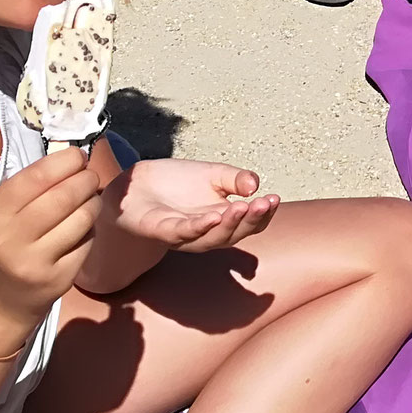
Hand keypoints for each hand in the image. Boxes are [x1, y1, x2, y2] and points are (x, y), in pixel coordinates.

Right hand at [0, 147, 101, 338]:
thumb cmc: (5, 245)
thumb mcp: (3, 214)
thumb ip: (31, 186)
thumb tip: (72, 157)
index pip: (37, 176)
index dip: (66, 161)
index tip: (79, 157)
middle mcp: (8, 237)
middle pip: (64, 196)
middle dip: (86, 180)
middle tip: (91, 178)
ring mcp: (34, 261)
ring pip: (82, 218)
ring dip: (93, 203)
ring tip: (90, 201)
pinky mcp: (57, 279)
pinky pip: (87, 242)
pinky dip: (91, 230)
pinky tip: (83, 228)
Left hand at [111, 158, 282, 252]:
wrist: (137, 186)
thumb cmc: (177, 184)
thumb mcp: (213, 174)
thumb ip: (235, 179)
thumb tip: (255, 184)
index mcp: (223, 219)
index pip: (250, 222)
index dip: (264, 213)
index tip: (274, 198)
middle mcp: (208, 232)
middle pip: (236, 233)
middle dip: (252, 219)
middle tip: (264, 203)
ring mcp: (186, 234)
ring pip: (213, 238)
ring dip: (230, 225)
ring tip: (243, 207)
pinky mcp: (162, 231)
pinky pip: (182, 233)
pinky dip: (198, 227)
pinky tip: (212, 217)